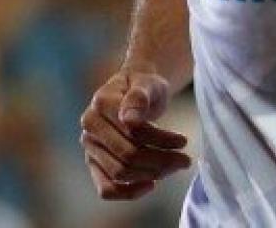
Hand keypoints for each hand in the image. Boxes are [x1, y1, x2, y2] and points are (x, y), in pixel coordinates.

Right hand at [79, 69, 190, 200]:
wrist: (133, 90)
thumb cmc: (144, 86)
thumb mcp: (148, 82)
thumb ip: (139, 97)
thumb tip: (129, 119)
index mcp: (101, 102)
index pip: (133, 130)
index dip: (160, 139)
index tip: (184, 141)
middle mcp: (90, 127)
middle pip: (127, 155)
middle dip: (161, 160)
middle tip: (186, 160)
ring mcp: (90, 147)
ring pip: (120, 173)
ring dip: (152, 174)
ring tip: (175, 166)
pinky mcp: (94, 163)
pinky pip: (106, 188)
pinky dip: (128, 192)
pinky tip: (152, 185)